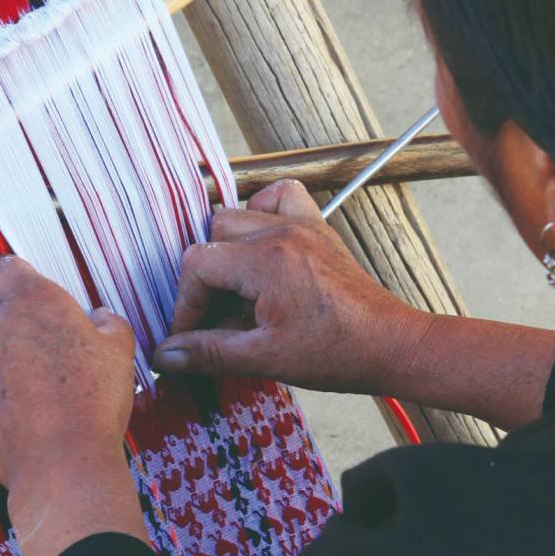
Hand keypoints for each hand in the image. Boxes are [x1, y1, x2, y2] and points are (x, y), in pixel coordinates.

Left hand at [0, 255, 134, 492]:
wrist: (64, 466)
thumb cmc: (94, 404)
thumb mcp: (120, 351)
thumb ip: (108, 322)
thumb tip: (99, 319)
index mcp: (35, 304)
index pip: (6, 270)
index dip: (16, 279)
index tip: (27, 292)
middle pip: (5, 322)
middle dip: (27, 337)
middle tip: (60, 366)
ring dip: (15, 374)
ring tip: (48, 403)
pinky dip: (1, 408)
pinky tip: (30, 425)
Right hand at [152, 179, 428, 393]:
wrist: (389, 345)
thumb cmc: (336, 352)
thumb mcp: (264, 358)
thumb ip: (209, 352)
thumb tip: (165, 355)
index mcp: (266, 261)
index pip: (197, 264)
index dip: (186, 303)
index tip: (191, 335)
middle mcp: (282, 232)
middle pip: (212, 237)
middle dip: (205, 282)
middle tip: (215, 321)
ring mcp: (302, 225)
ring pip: (238, 216)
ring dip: (228, 252)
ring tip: (238, 294)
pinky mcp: (317, 229)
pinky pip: (280, 197)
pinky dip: (262, 214)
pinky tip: (261, 251)